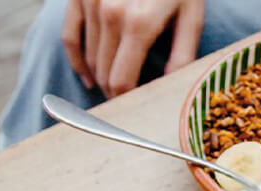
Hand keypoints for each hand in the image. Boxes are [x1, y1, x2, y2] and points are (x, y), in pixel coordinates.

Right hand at [62, 0, 204, 96]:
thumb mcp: (191, 18)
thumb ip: (182, 56)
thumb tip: (170, 90)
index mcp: (139, 24)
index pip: (122, 81)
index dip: (127, 102)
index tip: (138, 110)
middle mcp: (110, 13)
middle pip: (104, 73)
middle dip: (116, 94)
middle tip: (131, 106)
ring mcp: (91, 3)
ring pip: (89, 59)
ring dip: (101, 79)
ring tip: (117, 94)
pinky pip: (69, 37)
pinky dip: (78, 61)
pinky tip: (88, 78)